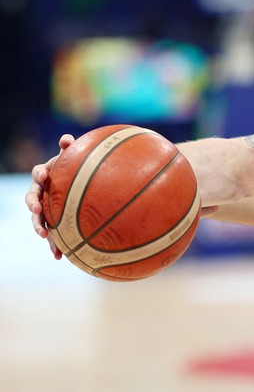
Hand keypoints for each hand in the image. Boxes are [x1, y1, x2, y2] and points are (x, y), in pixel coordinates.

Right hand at [25, 134, 75, 259]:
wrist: (80, 185)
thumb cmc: (76, 168)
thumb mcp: (74, 158)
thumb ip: (70, 149)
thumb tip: (66, 139)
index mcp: (46, 175)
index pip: (38, 173)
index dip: (39, 174)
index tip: (43, 176)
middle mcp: (42, 192)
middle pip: (32, 198)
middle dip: (32, 205)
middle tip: (37, 210)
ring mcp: (45, 208)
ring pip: (38, 219)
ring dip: (39, 226)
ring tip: (44, 235)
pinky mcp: (52, 222)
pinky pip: (52, 235)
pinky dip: (55, 245)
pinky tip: (60, 256)